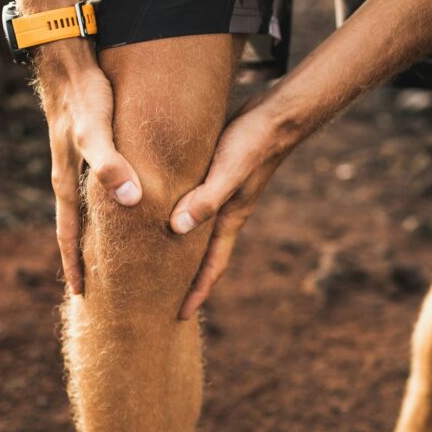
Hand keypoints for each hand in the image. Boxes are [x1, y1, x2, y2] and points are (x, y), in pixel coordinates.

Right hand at [41, 57, 141, 293]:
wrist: (67, 60)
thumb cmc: (83, 95)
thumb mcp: (96, 132)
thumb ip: (110, 165)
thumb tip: (130, 200)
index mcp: (66, 182)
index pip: (68, 235)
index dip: (75, 265)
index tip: (81, 294)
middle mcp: (68, 176)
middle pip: (75, 227)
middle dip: (83, 257)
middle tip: (97, 286)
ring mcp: (75, 161)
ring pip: (85, 208)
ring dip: (93, 232)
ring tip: (108, 254)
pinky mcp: (88, 145)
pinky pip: (95, 186)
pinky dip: (104, 204)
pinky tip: (119, 205)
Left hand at [169, 93, 295, 318]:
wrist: (277, 115)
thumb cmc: (253, 142)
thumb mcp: (228, 171)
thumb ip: (207, 199)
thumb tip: (177, 229)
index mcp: (230, 219)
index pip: (212, 267)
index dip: (196, 292)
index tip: (179, 316)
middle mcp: (226, 213)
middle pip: (203, 255)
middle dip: (186, 279)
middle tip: (160, 298)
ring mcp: (223, 196)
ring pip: (197, 231)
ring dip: (180, 249)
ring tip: (154, 261)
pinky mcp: (216, 177)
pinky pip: (194, 206)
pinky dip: (179, 218)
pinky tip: (162, 213)